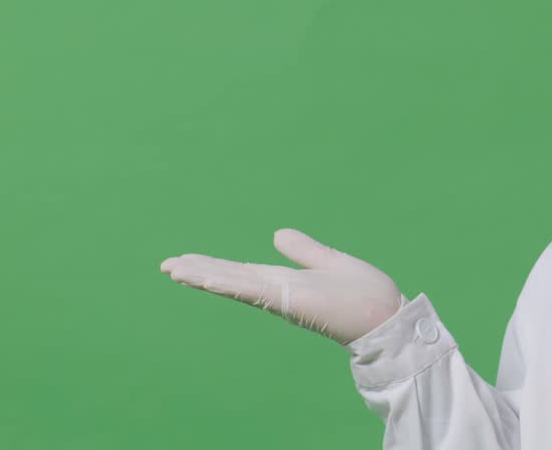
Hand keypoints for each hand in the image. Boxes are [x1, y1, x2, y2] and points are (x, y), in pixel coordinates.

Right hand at [160, 229, 403, 344]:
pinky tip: (205, 277)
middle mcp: (278, 290)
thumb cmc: (366, 296)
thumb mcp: (331, 262)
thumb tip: (277, 235)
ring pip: (234, 284)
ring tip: (173, 268)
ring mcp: (281, 297)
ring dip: (204, 276)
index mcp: (286, 281)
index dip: (213, 266)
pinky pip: (252, 291)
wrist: (385, 316)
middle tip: (166, 265)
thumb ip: (304, 251)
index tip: (184, 261)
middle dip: (199, 271)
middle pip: (231, 277)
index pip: (242, 272)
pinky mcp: (288, 301)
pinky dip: (228, 283)